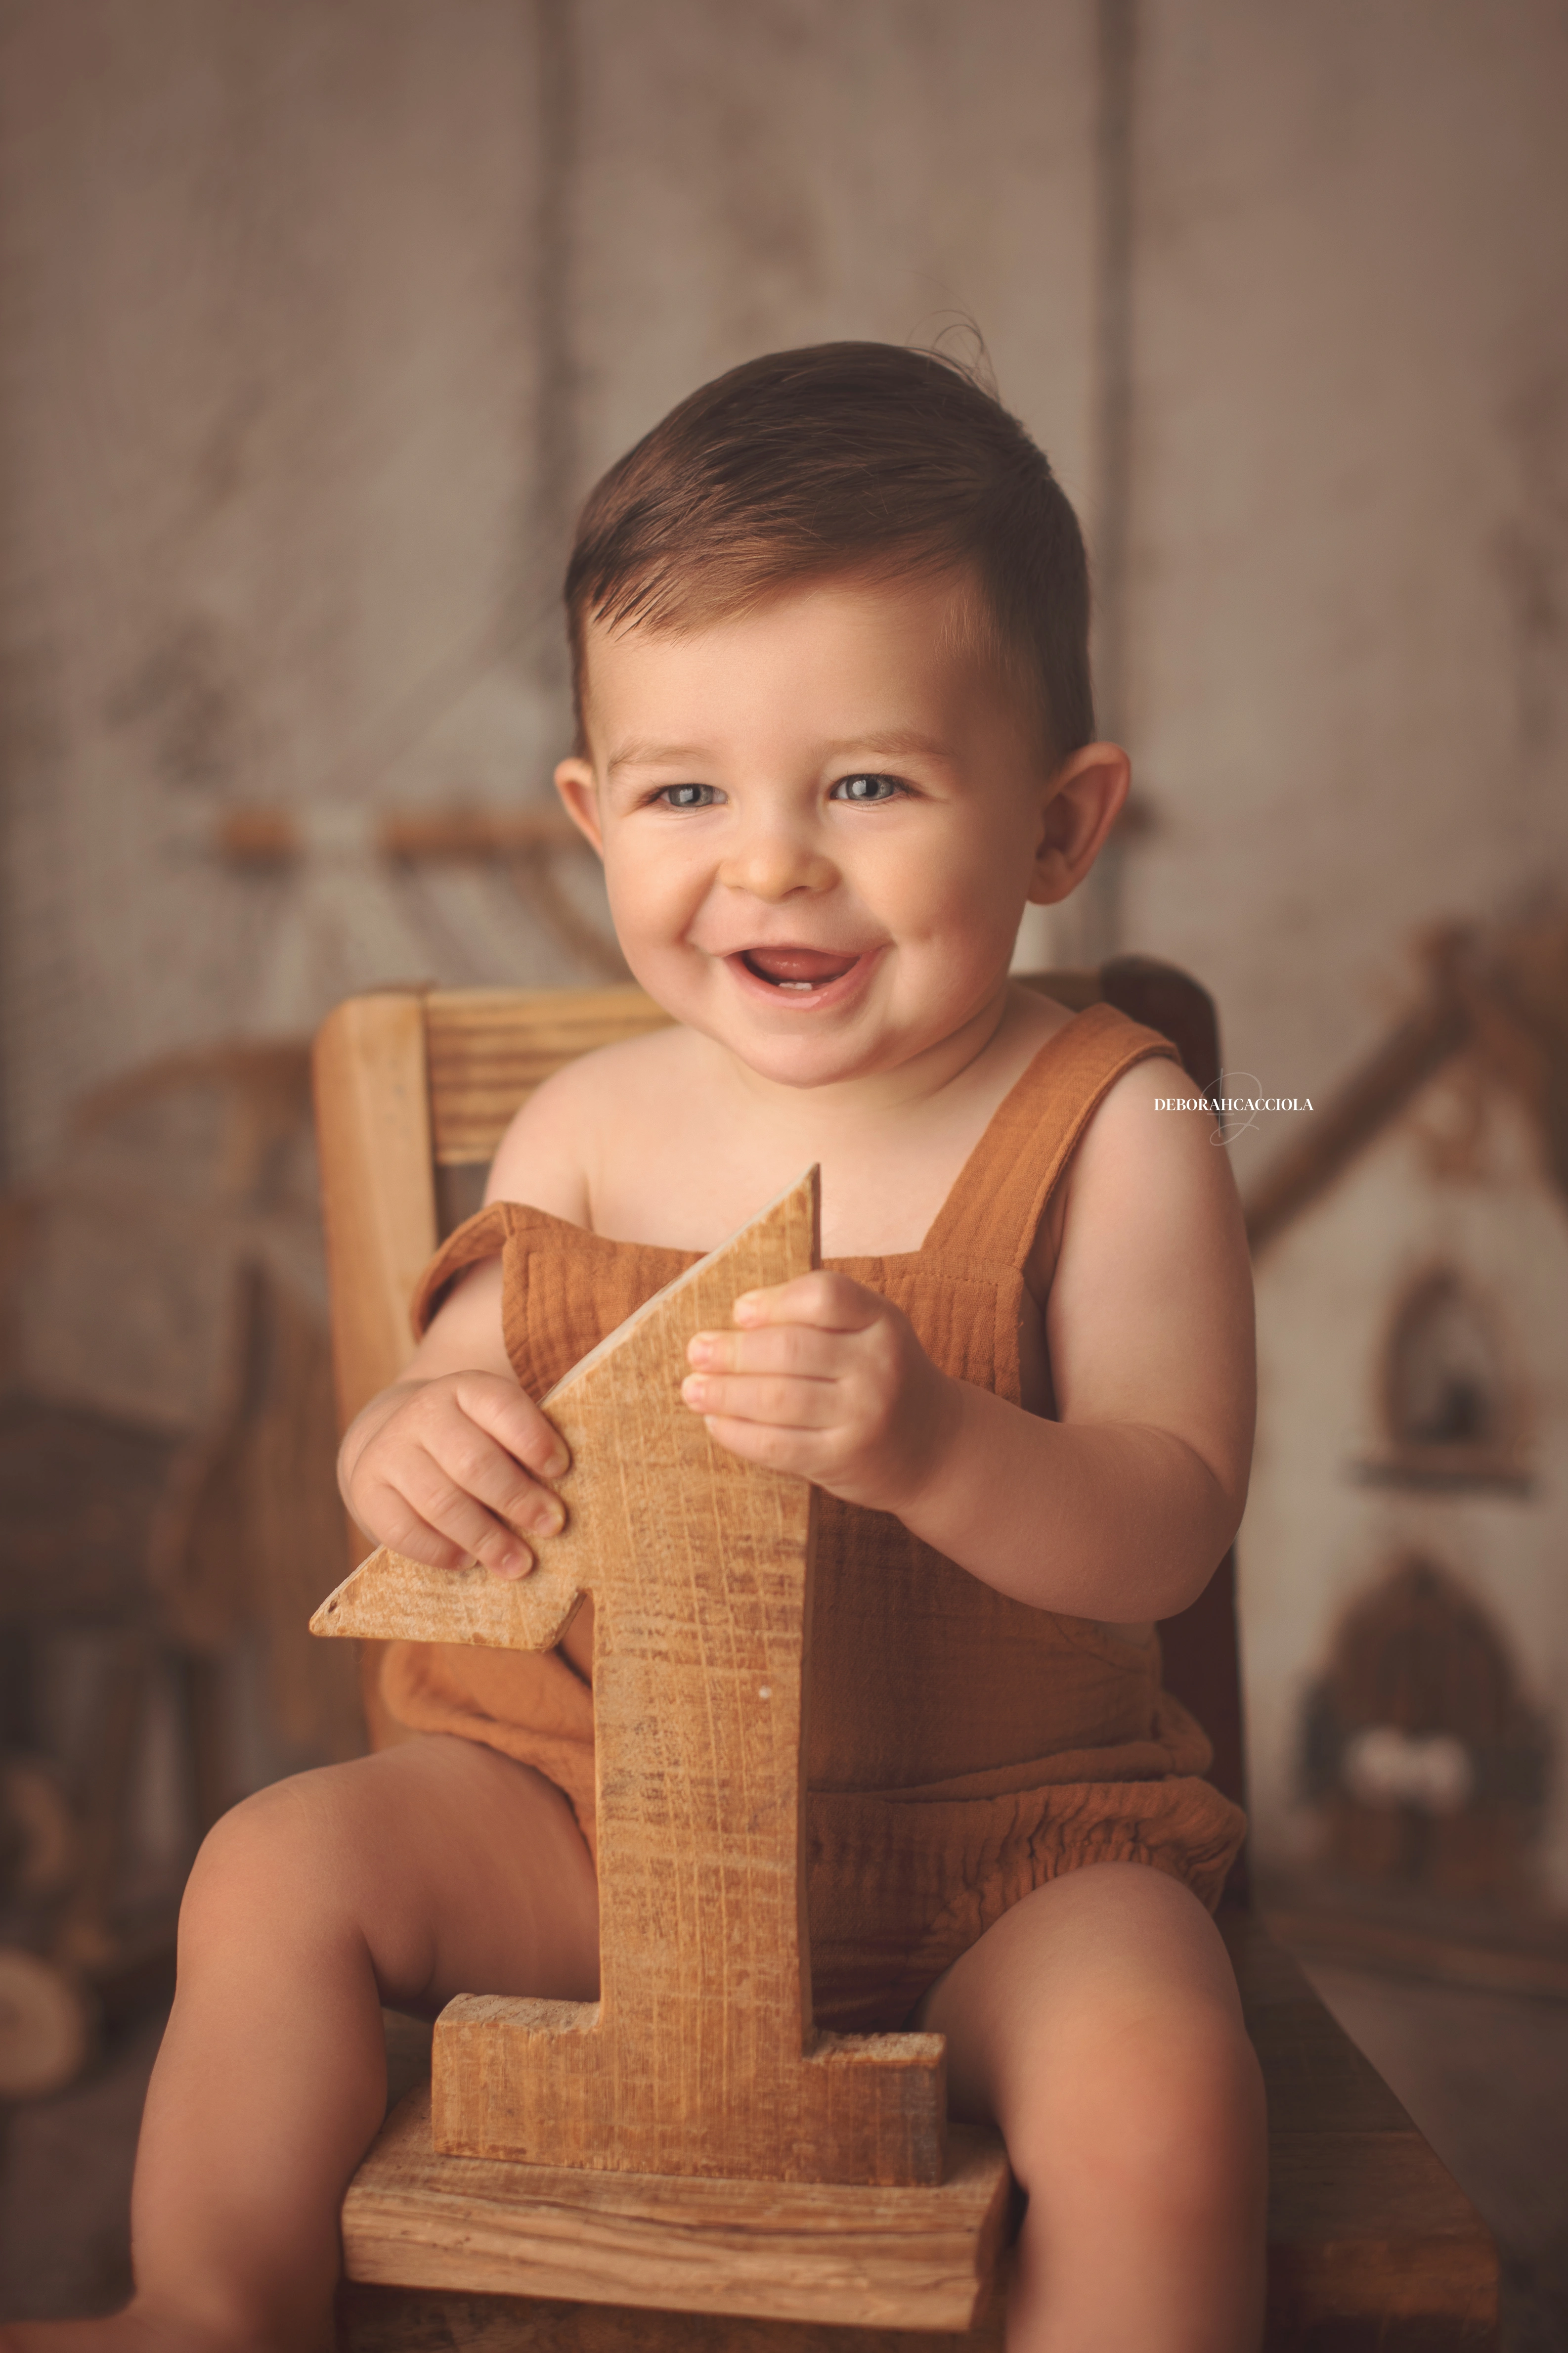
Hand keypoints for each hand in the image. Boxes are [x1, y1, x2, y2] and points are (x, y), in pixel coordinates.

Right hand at [340, 1372, 569, 1579]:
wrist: (394, 1441)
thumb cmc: (470, 1440)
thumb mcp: (495, 1427)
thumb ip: (525, 1451)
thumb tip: (563, 1504)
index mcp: (465, 1388)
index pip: (500, 1405)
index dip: (533, 1439)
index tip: (561, 1470)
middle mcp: (422, 1413)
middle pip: (473, 1461)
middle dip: (517, 1498)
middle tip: (552, 1526)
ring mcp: (389, 1451)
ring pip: (440, 1501)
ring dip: (485, 1537)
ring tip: (518, 1563)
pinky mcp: (367, 1491)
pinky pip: (403, 1530)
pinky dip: (439, 1551)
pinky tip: (467, 1562)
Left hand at [680, 1273, 960, 1515]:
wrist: (936, 1447)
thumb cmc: (884, 1377)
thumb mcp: (872, 1332)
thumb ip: (820, 1318)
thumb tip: (736, 1319)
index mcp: (883, 1322)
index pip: (825, 1296)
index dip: (774, 1302)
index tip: (740, 1311)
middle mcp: (878, 1367)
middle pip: (790, 1350)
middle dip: (732, 1350)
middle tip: (696, 1350)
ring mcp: (863, 1417)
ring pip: (777, 1399)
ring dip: (724, 1393)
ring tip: (693, 1388)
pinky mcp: (843, 1460)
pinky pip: (777, 1445)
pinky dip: (738, 1433)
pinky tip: (716, 1422)